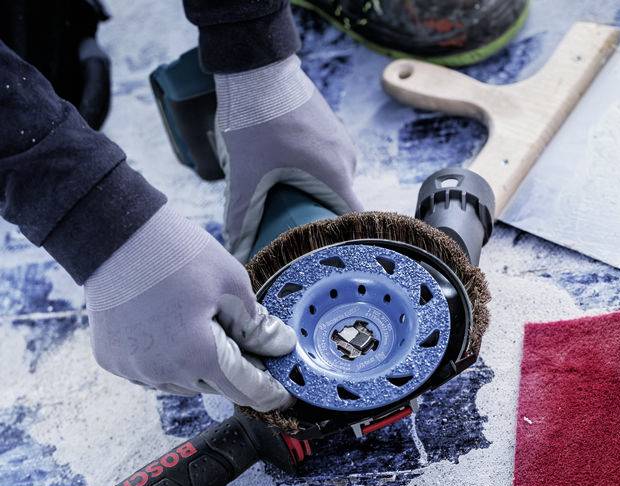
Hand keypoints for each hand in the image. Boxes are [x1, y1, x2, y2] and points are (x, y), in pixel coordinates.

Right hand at [84, 206, 295, 410]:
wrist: (115, 235)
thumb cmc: (177, 254)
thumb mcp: (232, 284)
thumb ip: (258, 325)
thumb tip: (279, 348)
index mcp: (198, 355)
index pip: (245, 389)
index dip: (268, 393)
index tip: (282, 395)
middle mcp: (164, 372)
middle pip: (215, 386)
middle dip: (234, 369)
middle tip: (247, 343)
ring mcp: (135, 370)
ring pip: (184, 383)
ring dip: (200, 366)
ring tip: (202, 326)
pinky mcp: (113, 361)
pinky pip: (153, 373)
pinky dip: (169, 360)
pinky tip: (172, 330)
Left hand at [214, 54, 361, 260]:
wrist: (257, 66)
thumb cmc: (255, 119)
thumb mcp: (245, 173)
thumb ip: (241, 216)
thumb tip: (236, 252)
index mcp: (336, 175)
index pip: (354, 222)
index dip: (342, 243)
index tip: (326, 256)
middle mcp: (348, 160)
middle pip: (340, 205)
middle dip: (321, 221)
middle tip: (296, 237)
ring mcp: (342, 142)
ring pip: (334, 183)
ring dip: (316, 196)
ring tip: (289, 208)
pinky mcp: (332, 129)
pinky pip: (329, 163)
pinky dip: (314, 175)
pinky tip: (288, 176)